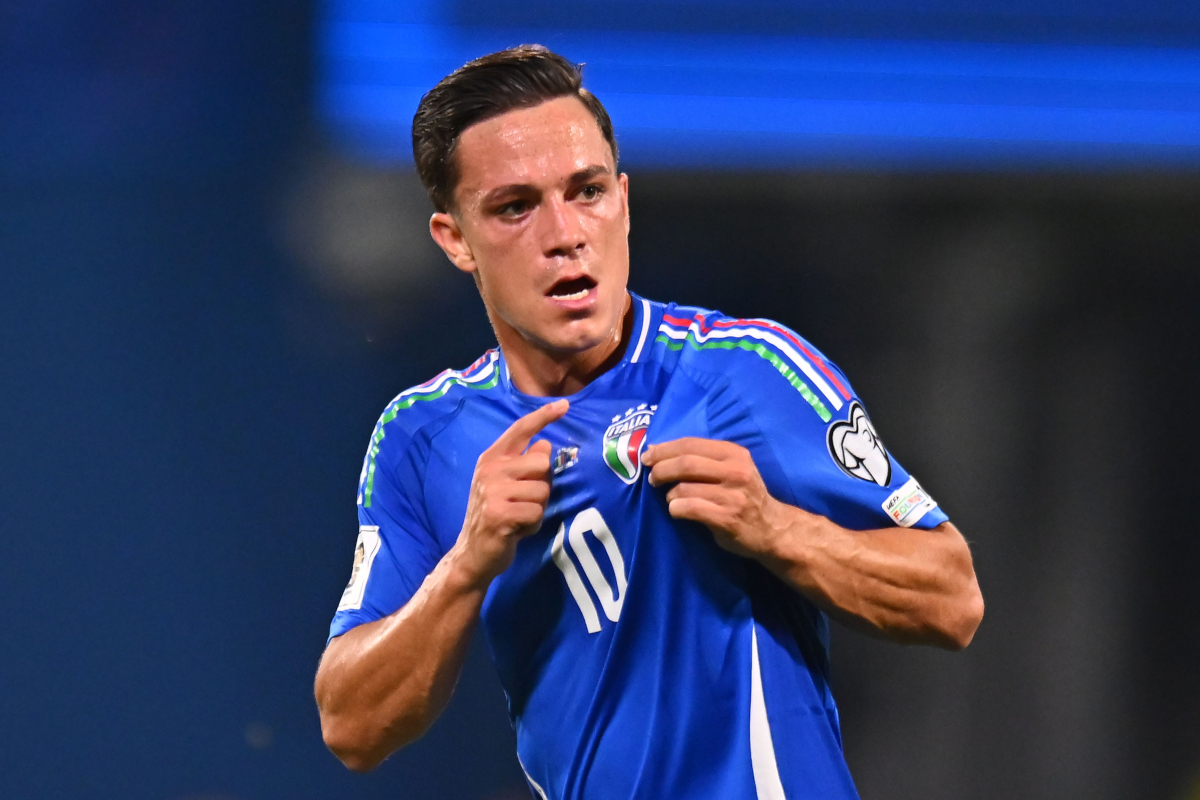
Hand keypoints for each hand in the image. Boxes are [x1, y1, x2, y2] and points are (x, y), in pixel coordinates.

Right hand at [452, 399, 568, 585]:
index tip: (565, 405)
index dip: (543, 416)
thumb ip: (524, 464)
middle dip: (542, 486)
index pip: (520, 429)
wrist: (473, 553)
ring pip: (542, 491)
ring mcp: (493, 491)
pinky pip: (536, 513)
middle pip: (542, 463)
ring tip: (519, 517)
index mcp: (492, 458)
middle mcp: (490, 470)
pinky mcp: (499, 514)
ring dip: (537, 509)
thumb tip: (546, 445)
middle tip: (525, 502)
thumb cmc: (497, 514)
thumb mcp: (507, 484)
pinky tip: (517, 530)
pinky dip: (533, 526)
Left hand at [644, 437, 790, 558]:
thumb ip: (705, 459)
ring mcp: (732, 496)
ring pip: (684, 488)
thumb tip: (658, 451)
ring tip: (671, 498)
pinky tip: (677, 511)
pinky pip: (689, 509)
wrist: (772, 529)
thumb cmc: (744, 496)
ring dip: (669, 494)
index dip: (665, 449)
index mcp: (735, 454)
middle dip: (661, 469)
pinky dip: (676, 509)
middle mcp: (736, 472)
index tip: (648, 456)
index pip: (691, 444)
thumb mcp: (733, 469)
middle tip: (652, 478)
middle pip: (685, 463)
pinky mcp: (727, 518)